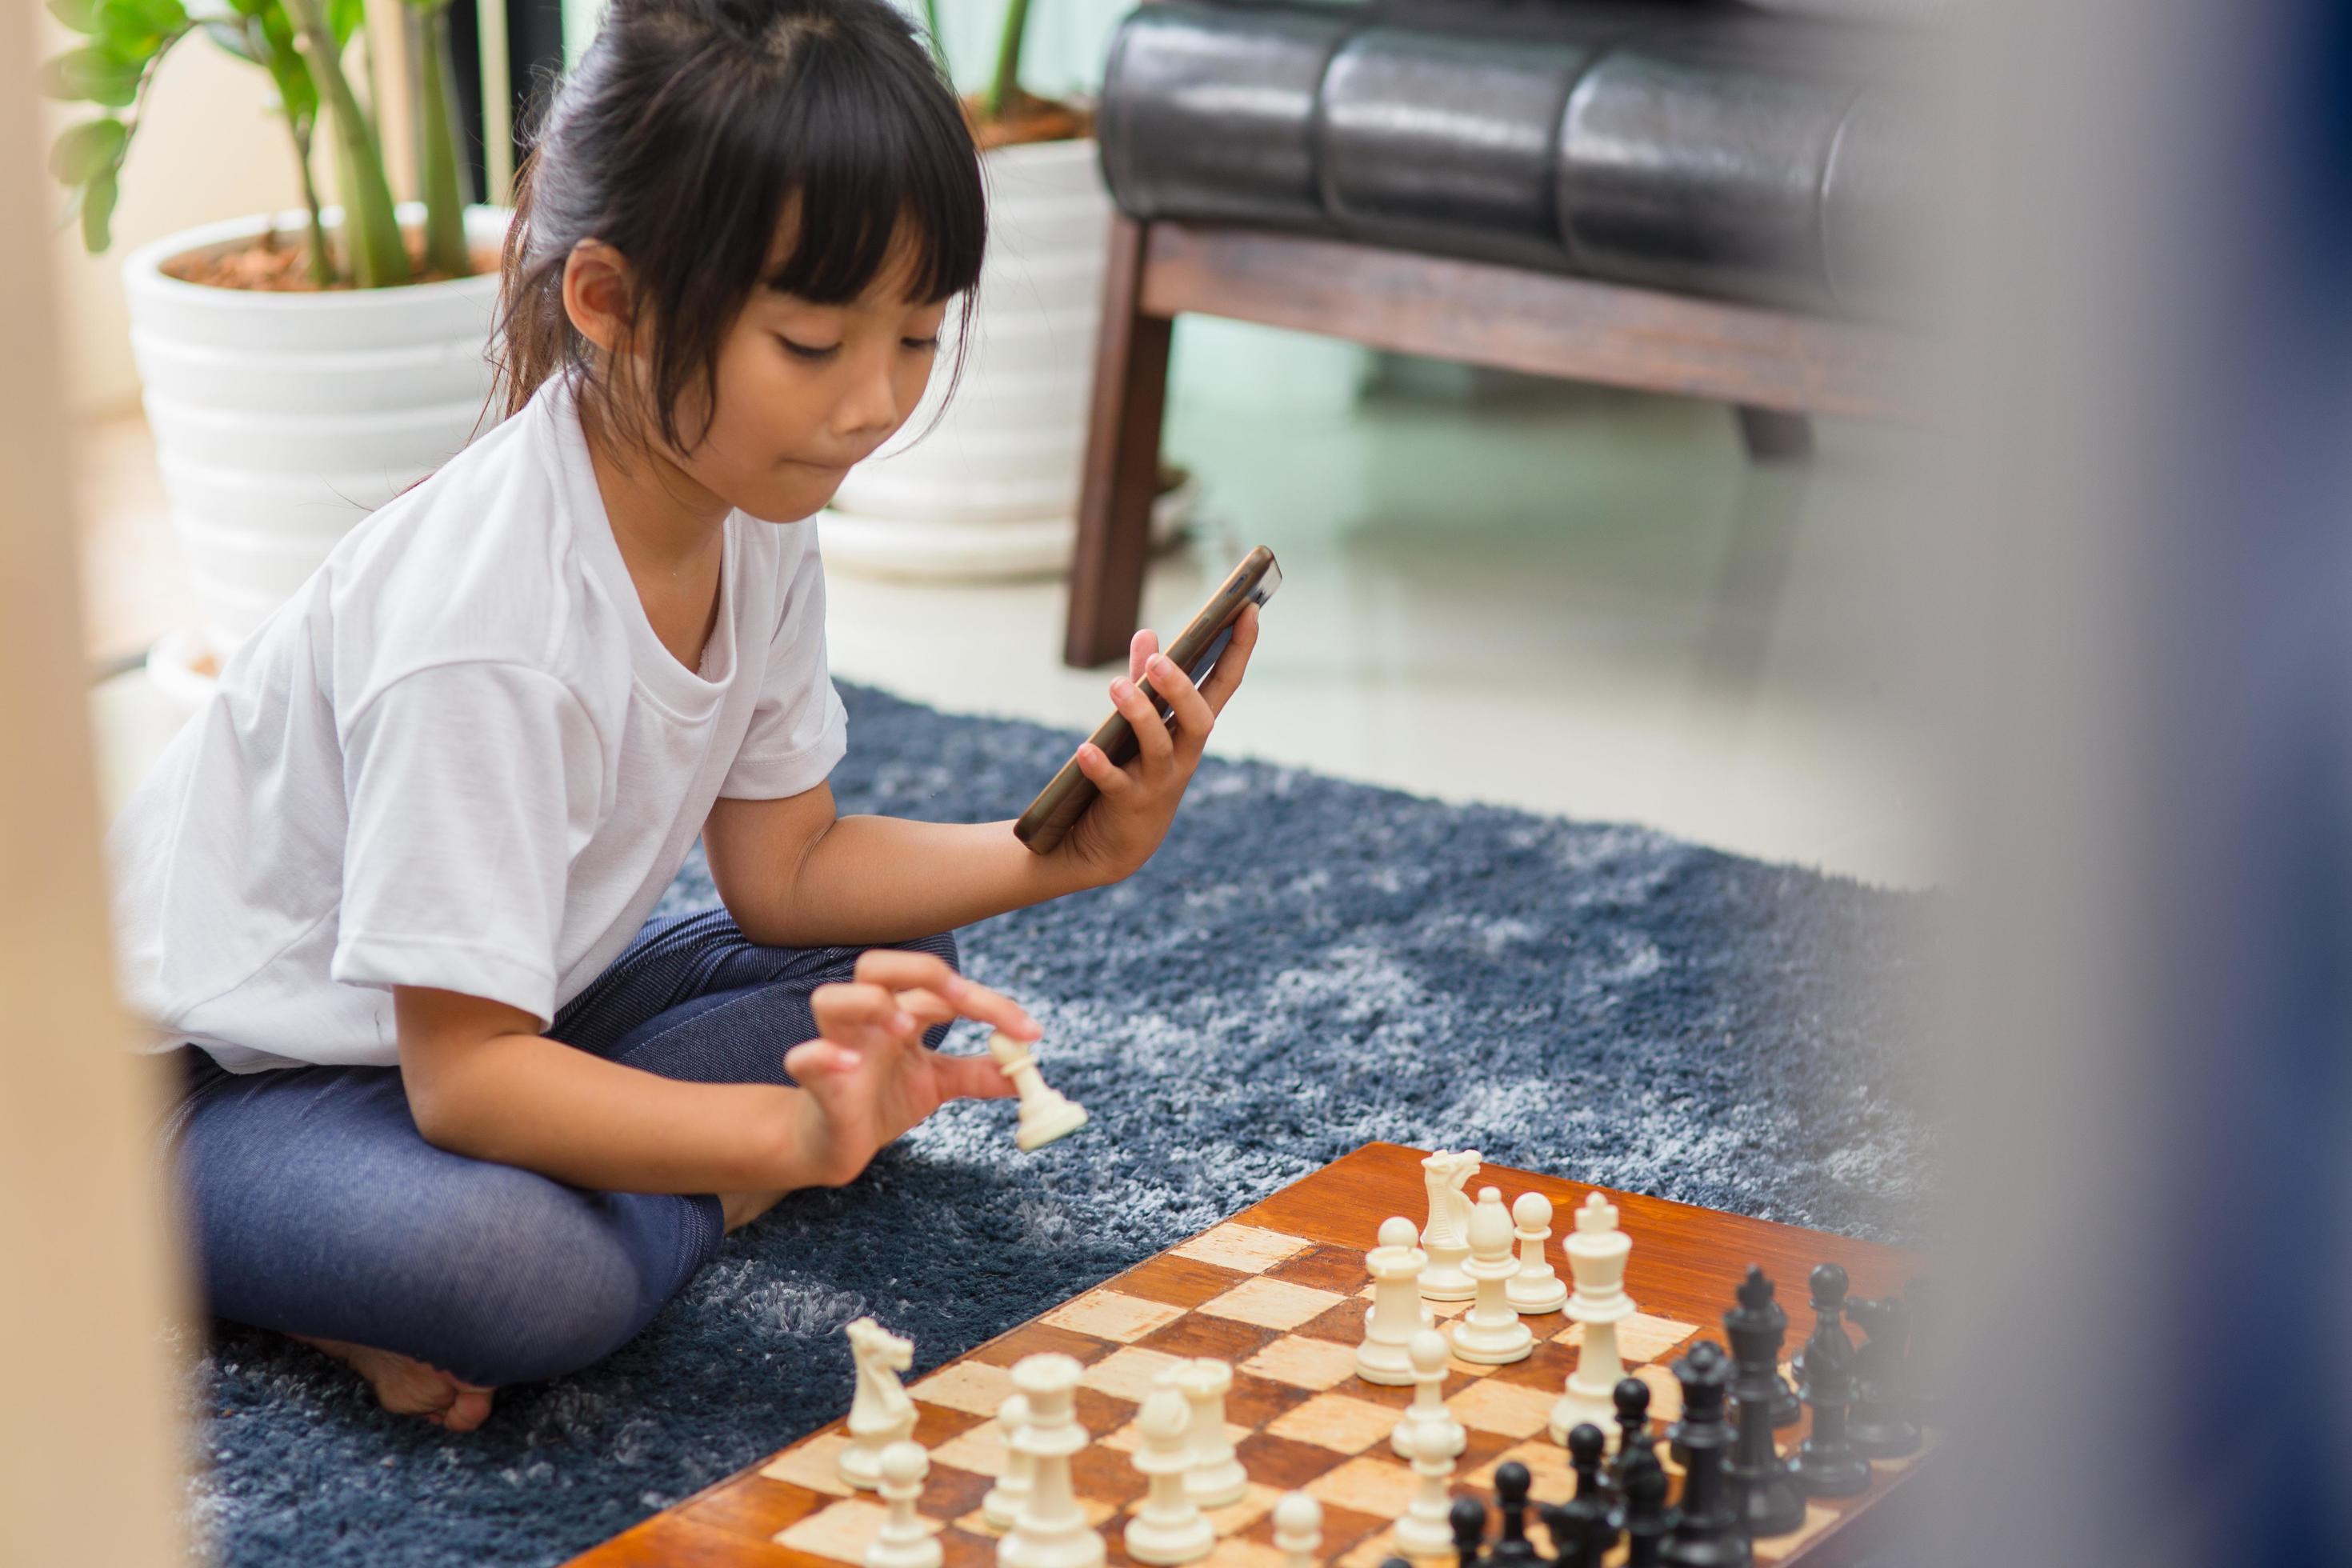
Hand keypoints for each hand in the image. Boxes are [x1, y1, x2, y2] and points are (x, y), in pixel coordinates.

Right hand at [782, 949, 1036, 1187]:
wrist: (834, 1143)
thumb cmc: (881, 1101)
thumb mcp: (937, 1084)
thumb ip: (978, 1073)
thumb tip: (1025, 1071)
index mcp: (900, 1013)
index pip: (944, 989)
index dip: (991, 1005)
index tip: (1032, 1032)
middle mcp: (867, 1020)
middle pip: (878, 965)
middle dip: (921, 971)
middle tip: (962, 999)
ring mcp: (836, 1046)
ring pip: (831, 998)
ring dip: (869, 1004)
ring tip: (905, 1028)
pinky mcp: (813, 1081)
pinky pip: (803, 1057)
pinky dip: (825, 1056)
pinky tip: (850, 1067)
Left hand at [1058, 603, 1259, 886]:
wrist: (1110, 845)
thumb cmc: (1131, 774)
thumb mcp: (1140, 726)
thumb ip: (1144, 681)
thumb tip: (1148, 634)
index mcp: (1190, 730)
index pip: (1223, 684)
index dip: (1239, 648)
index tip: (1249, 609)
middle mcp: (1183, 755)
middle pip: (1198, 718)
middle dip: (1182, 688)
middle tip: (1160, 659)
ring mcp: (1159, 782)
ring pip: (1159, 747)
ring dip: (1139, 716)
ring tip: (1116, 687)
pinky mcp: (1129, 806)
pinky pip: (1116, 783)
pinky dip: (1101, 766)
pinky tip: (1085, 750)